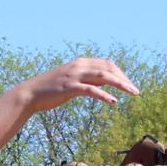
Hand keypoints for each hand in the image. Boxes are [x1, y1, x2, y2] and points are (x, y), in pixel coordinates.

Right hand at [14, 58, 139, 112]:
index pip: (107, 64)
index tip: (129, 84)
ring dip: (121, 84)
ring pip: (104, 76)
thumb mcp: (71, 81)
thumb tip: (103, 84)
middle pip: (109, 68)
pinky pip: (91, 90)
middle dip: (124, 79)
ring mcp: (75, 76)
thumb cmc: (51, 90)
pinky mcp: (70, 88)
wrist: (30, 94)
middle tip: (136, 91)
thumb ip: (87, 80)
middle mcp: (79, 66)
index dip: (120, 73)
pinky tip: (114, 102)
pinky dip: (104, 95)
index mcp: (80, 63)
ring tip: (132, 93)